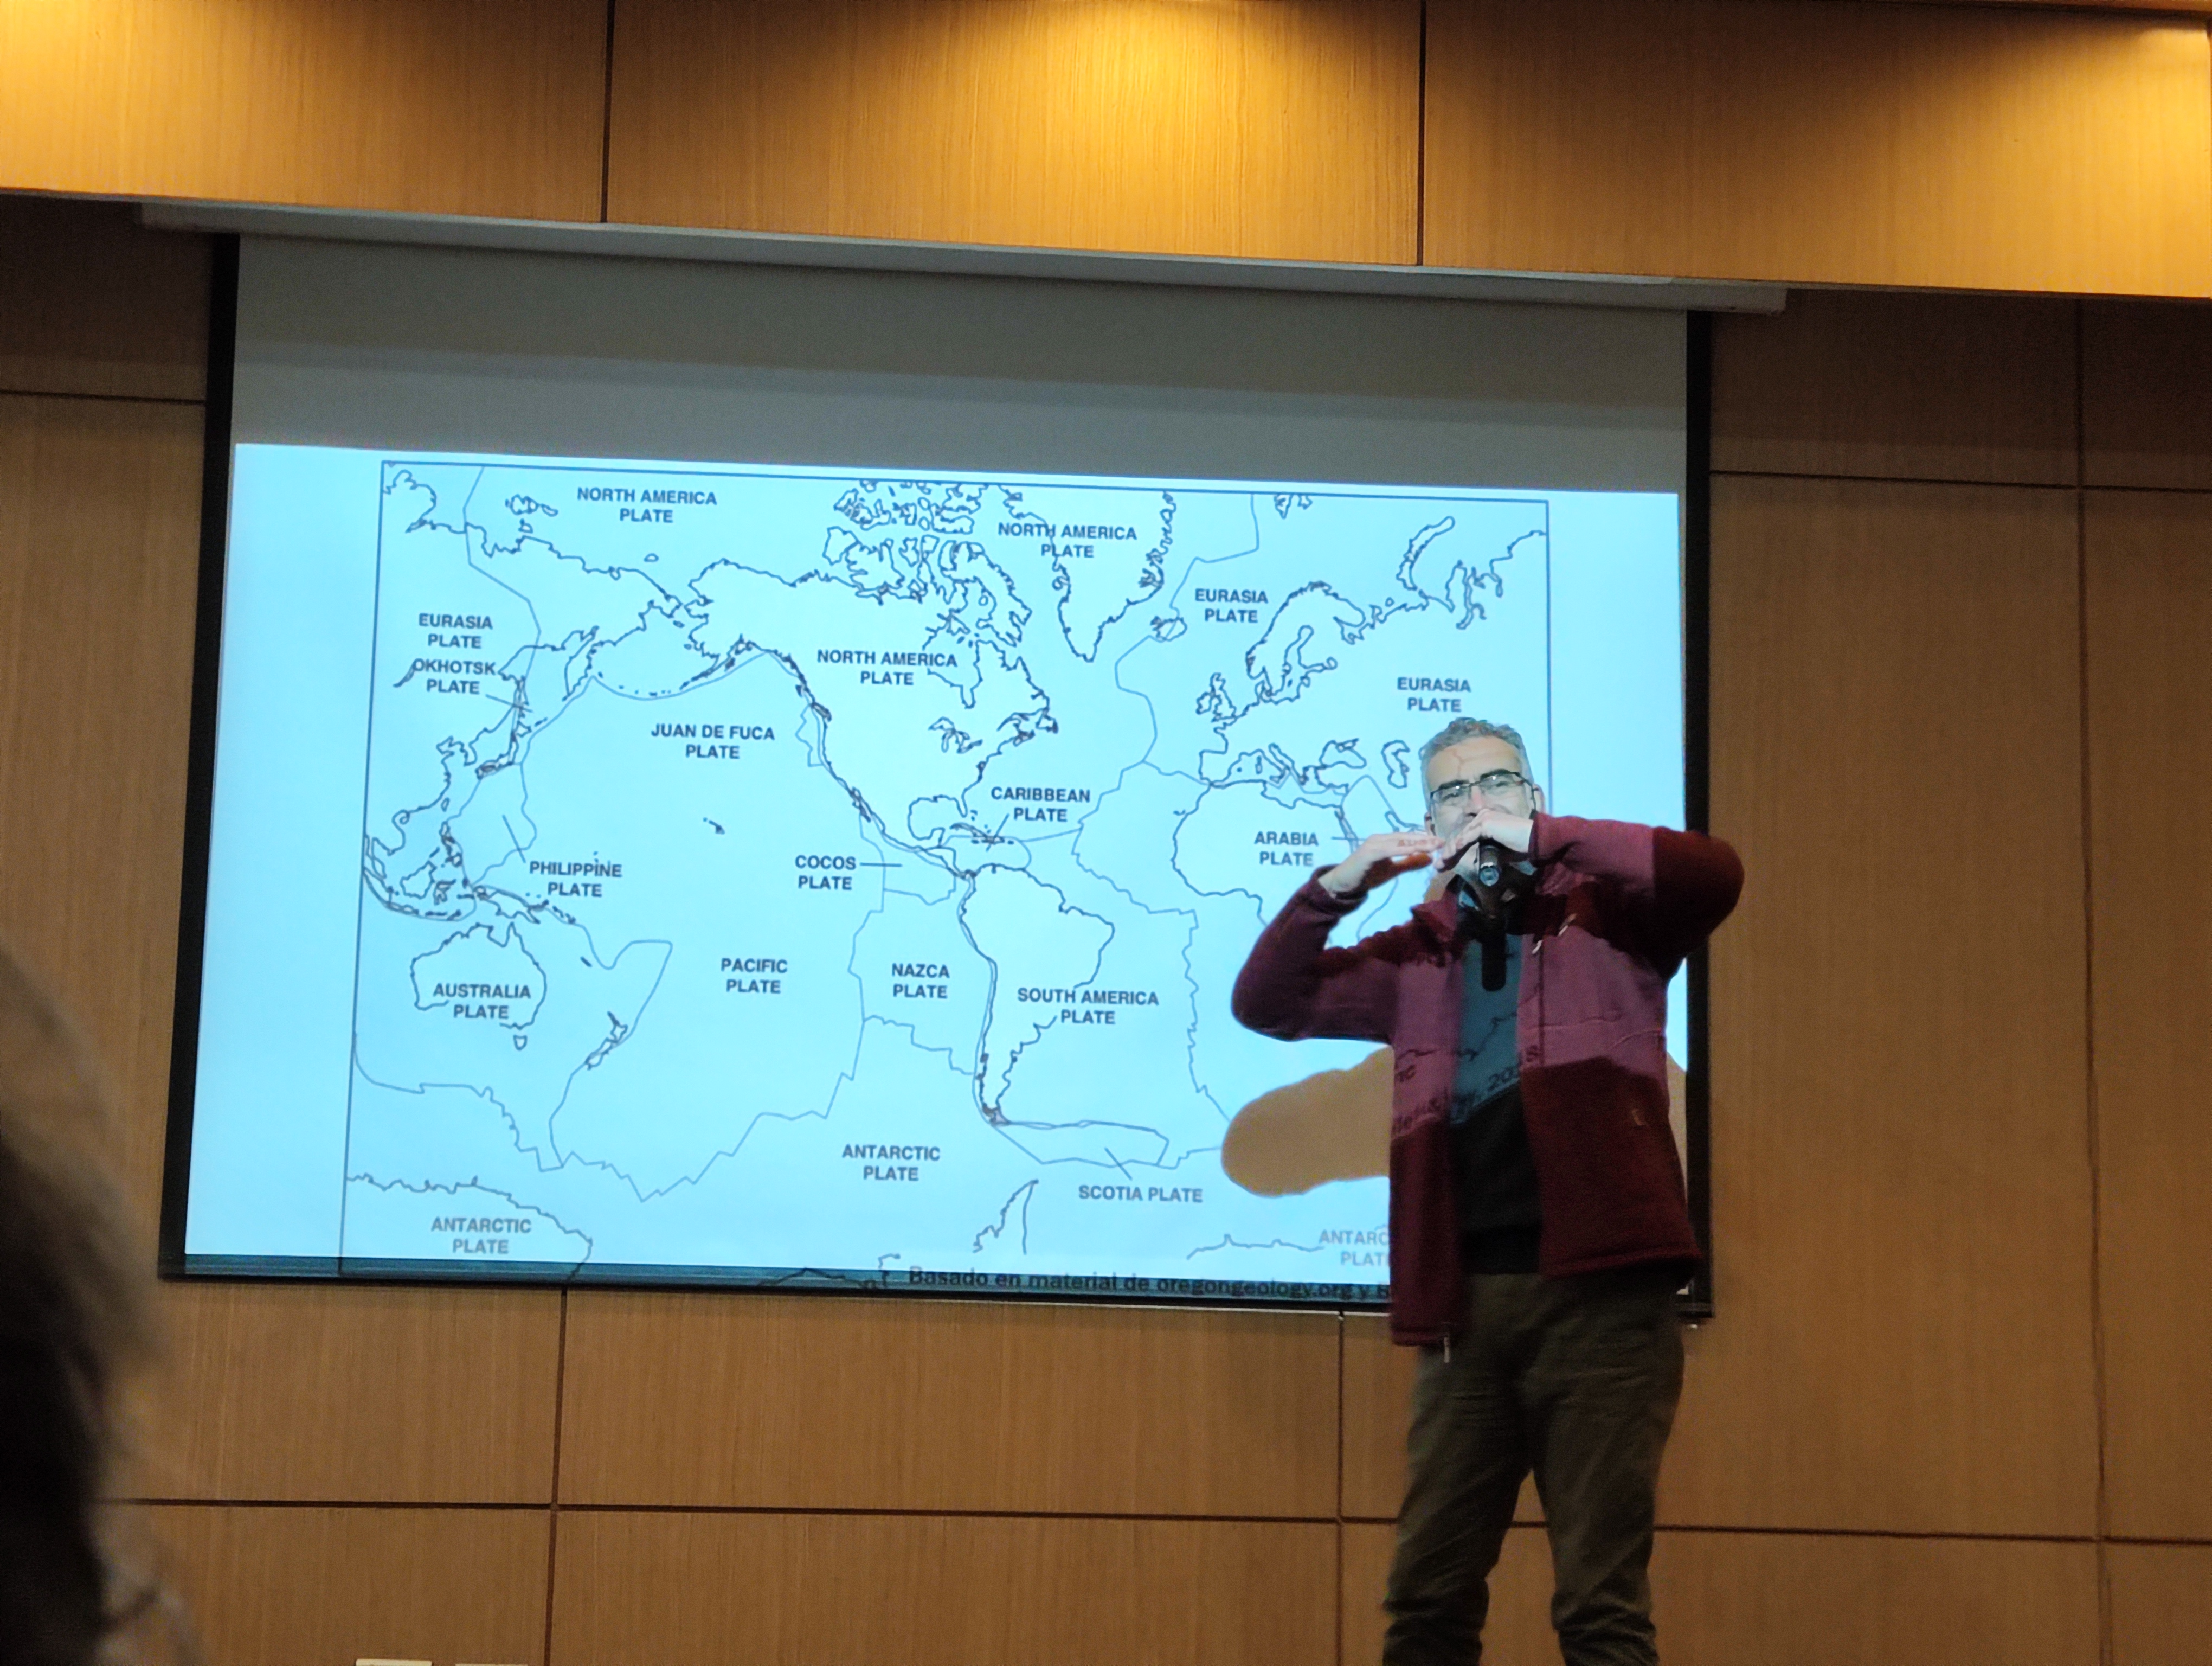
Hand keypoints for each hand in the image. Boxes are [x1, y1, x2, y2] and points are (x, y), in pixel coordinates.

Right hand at [1318, 830, 1441, 897]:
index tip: (1440, 842)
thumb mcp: (1392, 870)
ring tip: (1433, 845)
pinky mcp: (1368, 853)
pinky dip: (1402, 849)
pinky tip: (1414, 850)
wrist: (1343, 884)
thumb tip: (1428, 858)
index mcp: (1385, 840)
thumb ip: (1408, 863)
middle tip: (1441, 841)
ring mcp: (1373, 844)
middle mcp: (1379, 838)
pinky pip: (1389, 850)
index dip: (1424, 839)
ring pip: (1399, 841)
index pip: (1408, 837)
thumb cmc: (1366, 876)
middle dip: (1424, 839)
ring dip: (1417, 843)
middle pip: (1406, 837)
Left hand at [1432, 807, 1534, 875]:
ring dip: (1450, 852)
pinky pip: (1467, 837)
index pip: (1465, 835)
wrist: (1536, 840)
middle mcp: (1482, 815)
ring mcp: (1483, 818)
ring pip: (1461, 837)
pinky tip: (1449, 855)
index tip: (1446, 863)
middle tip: (1440, 867)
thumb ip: (1487, 850)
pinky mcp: (1486, 823)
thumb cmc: (1522, 845)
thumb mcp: (1500, 850)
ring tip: (1441, 865)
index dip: (1454, 850)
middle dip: (1449, 853)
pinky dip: (1458, 847)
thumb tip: (1477, 861)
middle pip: (1460, 836)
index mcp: (1485, 819)